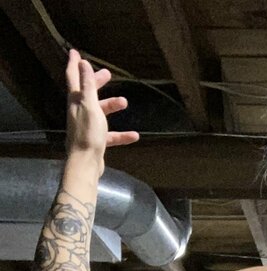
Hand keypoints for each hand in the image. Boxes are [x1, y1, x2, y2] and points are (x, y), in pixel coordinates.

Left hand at [65, 48, 138, 172]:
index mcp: (76, 101)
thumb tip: (83, 63)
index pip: (73, 77)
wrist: (86, 163)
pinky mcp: (96, 140)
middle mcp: (79, 111)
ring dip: (112, 106)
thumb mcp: (89, 105)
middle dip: (96, 83)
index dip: (74, 64)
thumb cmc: (87, 133)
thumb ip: (87, 85)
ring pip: (100, 111)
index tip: (75, 52)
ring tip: (125, 102)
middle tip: (107, 74)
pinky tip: (134, 135)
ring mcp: (88, 126)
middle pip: (88, 92)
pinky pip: (110, 134)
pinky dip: (121, 134)